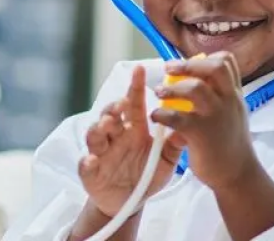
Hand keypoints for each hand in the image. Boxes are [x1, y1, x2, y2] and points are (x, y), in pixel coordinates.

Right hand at [79, 66, 182, 216]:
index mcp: (134, 130)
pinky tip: (92, 160)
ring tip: (107, 125)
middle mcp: (115, 137)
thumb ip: (174, 146)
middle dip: (113, 108)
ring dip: (98, 128)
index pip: (134, 104)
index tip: (140, 69)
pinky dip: (87, 161)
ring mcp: (101, 152)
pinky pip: (85, 163)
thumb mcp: (166, 162)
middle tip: (121, 105)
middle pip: (109, 115)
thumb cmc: (146, 176)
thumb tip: (188, 126)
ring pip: (94, 134)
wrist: (129, 203)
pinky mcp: (90, 171)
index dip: (135, 87)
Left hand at [151, 51, 256, 190]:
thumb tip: (196, 74)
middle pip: (215, 68)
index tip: (188, 62)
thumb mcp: (230, 112)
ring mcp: (216, 117)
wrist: (236, 174)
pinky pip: (179, 118)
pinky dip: (163, 114)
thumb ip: (217, 93)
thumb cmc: (227, 141)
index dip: (205, 57)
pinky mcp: (202, 135)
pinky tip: (156, 116)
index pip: (225, 62)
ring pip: (197, 89)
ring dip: (172, 87)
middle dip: (188, 64)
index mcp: (232, 94)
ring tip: (159, 93)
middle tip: (169, 68)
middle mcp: (228, 101)